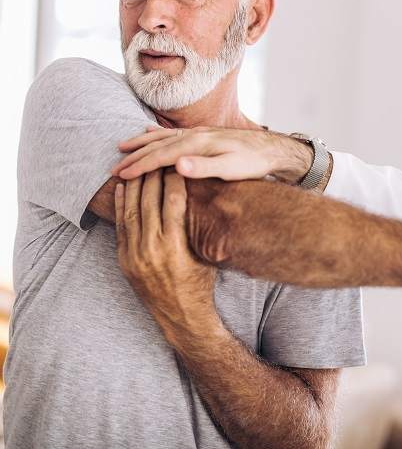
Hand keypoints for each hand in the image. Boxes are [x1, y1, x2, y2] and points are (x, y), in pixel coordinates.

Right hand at [112, 126, 312, 182]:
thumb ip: (205, 167)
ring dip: (142, 143)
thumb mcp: (231, 169)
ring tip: (123, 148)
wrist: (273, 150)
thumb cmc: (254, 163)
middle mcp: (196, 135)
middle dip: (134, 156)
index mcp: (198, 144)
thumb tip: (177, 165)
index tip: (120, 176)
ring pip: (163, 136)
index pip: (161, 156)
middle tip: (113, 168)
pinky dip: (158, 134)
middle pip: (158, 144)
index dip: (139, 166)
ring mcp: (200, 133)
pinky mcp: (205, 135)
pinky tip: (150, 133)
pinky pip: (174, 133)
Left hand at [114, 168, 218, 344]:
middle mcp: (152, 249)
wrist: (181, 316)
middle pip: (150, 201)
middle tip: (157, 157)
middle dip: (153, 176)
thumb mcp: (206, 254)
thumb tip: (209, 197)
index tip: (178, 162)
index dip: (175, 179)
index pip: (173, 201)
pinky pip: (120, 226)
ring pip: (131, 211)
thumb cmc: (201, 283)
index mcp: (175, 246)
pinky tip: (123, 189)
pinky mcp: (124, 260)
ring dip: (135, 186)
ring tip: (139, 166)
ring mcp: (134, 255)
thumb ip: (200, 227)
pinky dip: (121, 205)